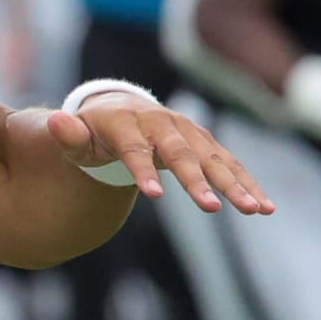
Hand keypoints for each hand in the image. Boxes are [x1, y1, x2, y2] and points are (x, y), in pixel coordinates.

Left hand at [47, 92, 273, 215]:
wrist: (120, 109)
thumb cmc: (93, 133)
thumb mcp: (76, 138)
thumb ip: (67, 136)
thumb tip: (55, 121)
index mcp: (125, 122)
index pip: (133, 148)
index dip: (142, 170)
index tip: (153, 196)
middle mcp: (160, 124)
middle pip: (180, 153)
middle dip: (196, 180)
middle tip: (211, 208)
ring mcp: (186, 132)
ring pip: (212, 158)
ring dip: (234, 183)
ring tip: (254, 210)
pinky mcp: (204, 142)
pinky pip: (228, 163)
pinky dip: (247, 182)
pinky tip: (265, 207)